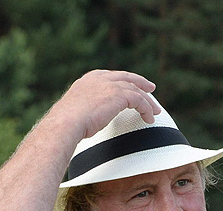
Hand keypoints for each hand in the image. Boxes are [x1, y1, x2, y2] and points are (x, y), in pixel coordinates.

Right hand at [47, 70, 161, 141]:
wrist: (67, 121)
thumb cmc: (68, 122)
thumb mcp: (78, 110)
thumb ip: (87, 108)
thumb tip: (87, 118)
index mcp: (90, 79)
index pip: (112, 76)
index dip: (124, 81)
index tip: (132, 86)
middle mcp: (101, 78)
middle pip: (127, 78)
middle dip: (140, 82)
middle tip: (151, 88)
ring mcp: (110, 85)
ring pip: (136, 90)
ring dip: (148, 102)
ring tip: (155, 112)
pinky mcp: (119, 95)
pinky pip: (140, 100)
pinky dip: (146, 109)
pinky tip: (150, 119)